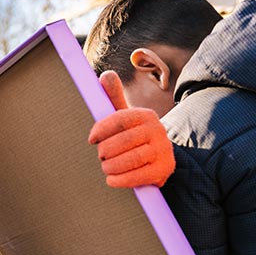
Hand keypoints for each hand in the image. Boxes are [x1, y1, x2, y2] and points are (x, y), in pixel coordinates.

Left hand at [88, 71, 175, 187]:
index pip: (118, 119)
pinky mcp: (164, 170)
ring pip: (128, 160)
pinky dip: (119, 180)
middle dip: (105, 152)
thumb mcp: (124, 117)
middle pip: (122, 142)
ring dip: (111, 167)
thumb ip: (113, 97)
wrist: (157, 159)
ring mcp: (163, 150)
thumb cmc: (132, 136)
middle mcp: (158, 130)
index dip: (100, 130)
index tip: (91, 140)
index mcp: (145, 115)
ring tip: (107, 167)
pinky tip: (112, 179)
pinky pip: (137, 177)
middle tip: (102, 156)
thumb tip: (105, 75)